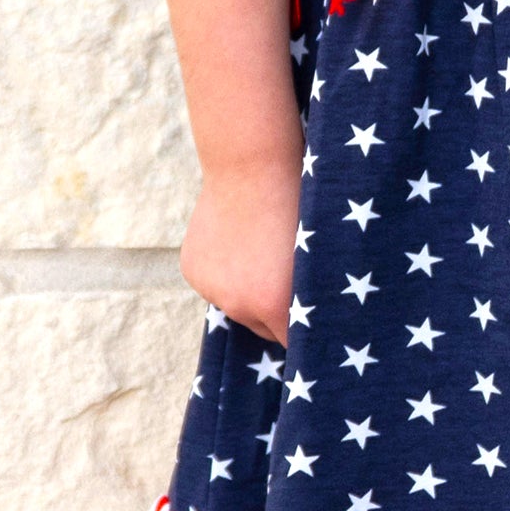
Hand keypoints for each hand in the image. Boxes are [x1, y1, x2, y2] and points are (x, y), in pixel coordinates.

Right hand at [180, 153, 302, 343]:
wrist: (253, 166)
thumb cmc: (299, 206)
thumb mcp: (317, 257)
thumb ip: (313, 297)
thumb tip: (316, 324)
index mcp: (274, 304)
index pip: (293, 344)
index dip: (305, 332)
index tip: (313, 323)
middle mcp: (238, 305)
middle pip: (264, 330)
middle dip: (277, 312)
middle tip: (290, 276)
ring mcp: (211, 288)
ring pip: (238, 306)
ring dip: (249, 292)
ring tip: (263, 253)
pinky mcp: (192, 271)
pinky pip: (215, 285)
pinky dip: (226, 274)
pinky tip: (239, 243)